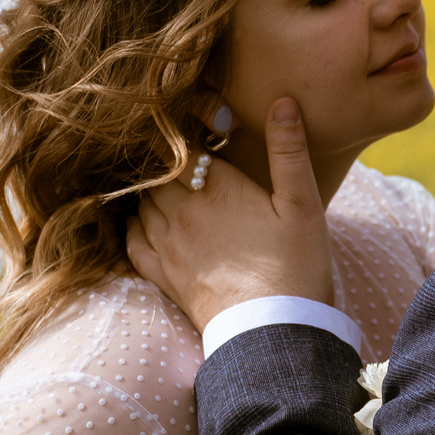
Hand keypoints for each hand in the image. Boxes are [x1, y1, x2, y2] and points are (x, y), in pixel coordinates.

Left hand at [128, 97, 335, 330]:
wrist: (274, 332)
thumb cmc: (296, 265)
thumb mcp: (303, 205)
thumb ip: (289, 151)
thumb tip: (282, 101)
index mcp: (216, 188)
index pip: (178, 146)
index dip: (180, 134)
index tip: (189, 125)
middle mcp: (182, 212)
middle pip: (155, 172)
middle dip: (164, 161)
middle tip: (177, 155)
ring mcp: (168, 245)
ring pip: (141, 202)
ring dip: (150, 190)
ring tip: (165, 184)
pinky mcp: (163, 275)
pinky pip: (132, 240)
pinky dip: (134, 225)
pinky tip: (145, 221)